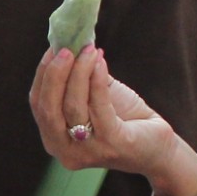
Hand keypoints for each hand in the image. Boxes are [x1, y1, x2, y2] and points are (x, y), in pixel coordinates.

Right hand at [30, 46, 186, 182]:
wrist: (157, 147)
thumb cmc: (125, 120)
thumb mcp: (95, 98)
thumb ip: (80, 79)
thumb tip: (70, 43)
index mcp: (54, 141)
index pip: (38, 104)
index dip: (43, 74)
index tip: (53, 48)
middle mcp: (65, 151)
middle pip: (49, 108)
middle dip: (55, 74)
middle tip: (67, 49)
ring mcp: (87, 151)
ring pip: (72, 106)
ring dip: (80, 72)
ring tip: (89, 51)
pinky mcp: (111, 145)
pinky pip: (98, 106)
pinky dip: (97, 80)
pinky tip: (101, 62)